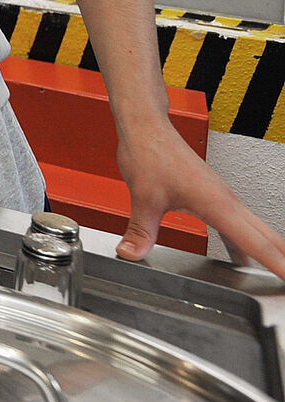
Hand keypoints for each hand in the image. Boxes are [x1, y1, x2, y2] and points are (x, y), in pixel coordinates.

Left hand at [116, 121, 284, 279]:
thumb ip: (141, 230)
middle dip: (284, 260)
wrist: (146, 128)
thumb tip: (133, 252)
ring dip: (270, 251)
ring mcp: (222, 197)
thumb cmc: (150, 153)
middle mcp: (227, 200)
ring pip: (256, 230)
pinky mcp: (213, 195)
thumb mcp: (144, 198)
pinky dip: (246, 243)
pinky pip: (237, 225)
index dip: (279, 265)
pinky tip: (242, 258)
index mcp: (218, 204)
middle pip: (268, 238)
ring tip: (278, 274)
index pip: (258, 243)